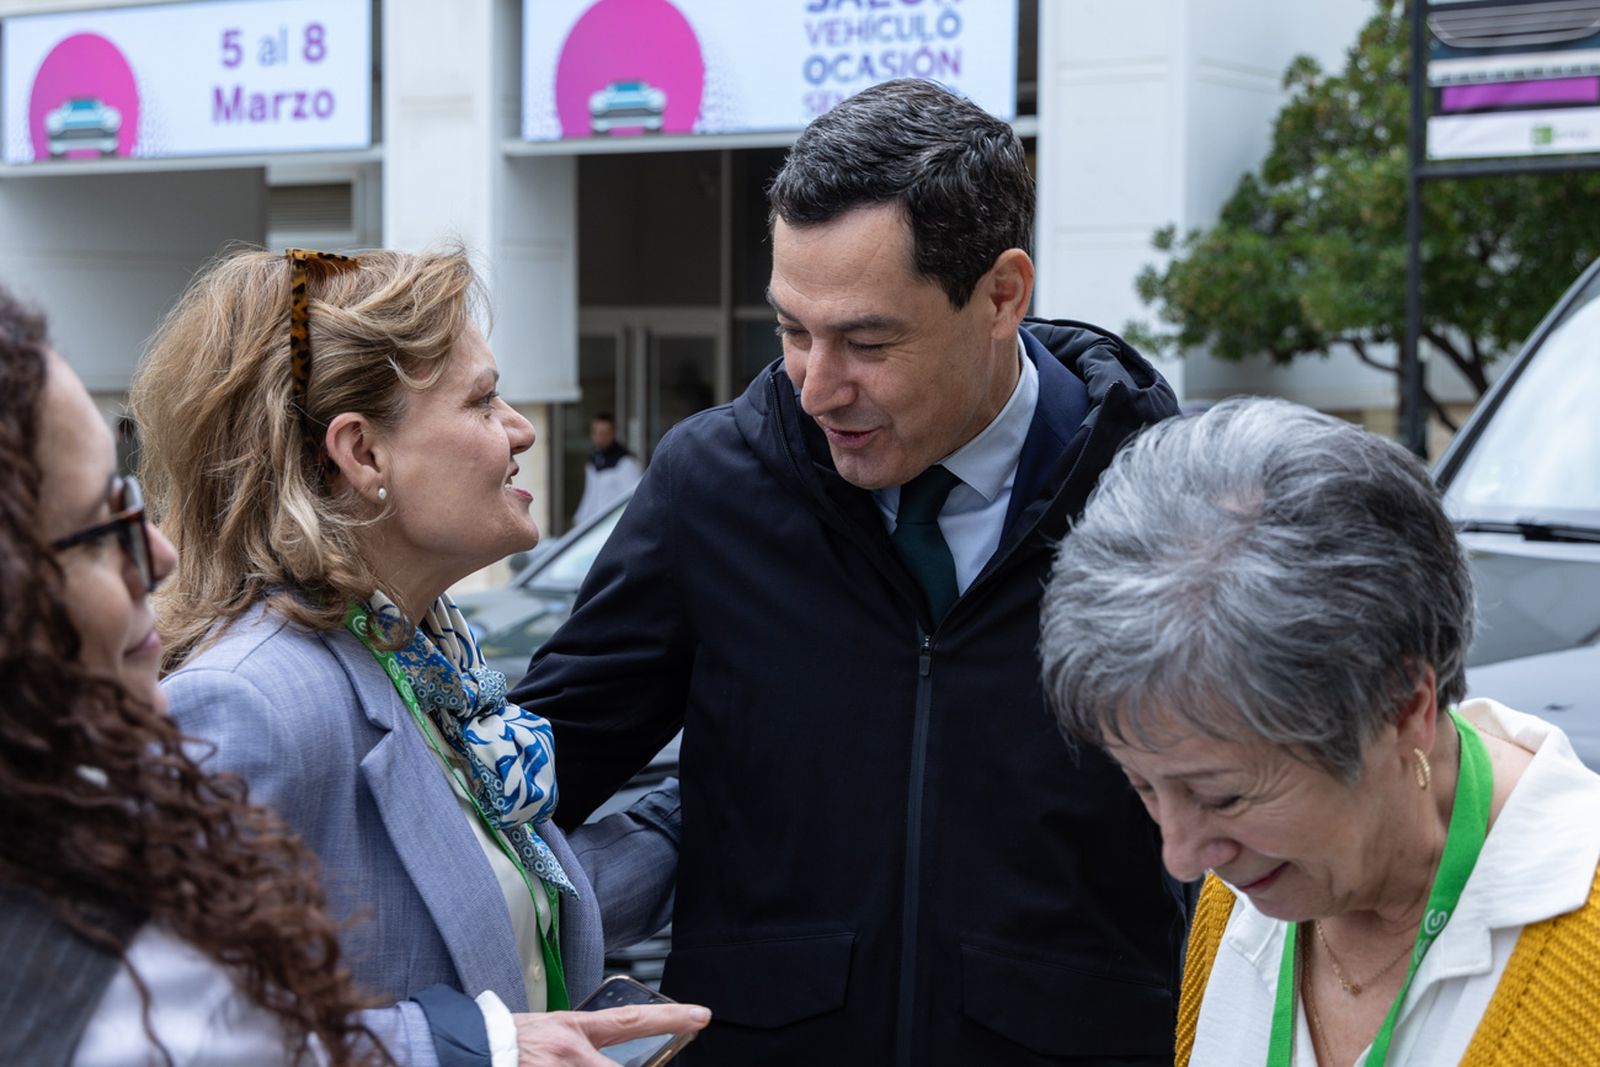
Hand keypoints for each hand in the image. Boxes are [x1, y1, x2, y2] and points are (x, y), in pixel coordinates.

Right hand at [513, 1003, 710, 1065]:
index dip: (671, 1017)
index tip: (702, 1016)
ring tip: (565, 1064)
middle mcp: (571, 1057)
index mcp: (573, 1031)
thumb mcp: (547, 1030)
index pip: (633, 1020)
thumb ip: (579, 1043)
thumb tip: (605, 1056)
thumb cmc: (502, 1039)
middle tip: (622, 1062)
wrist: (460, 1050)